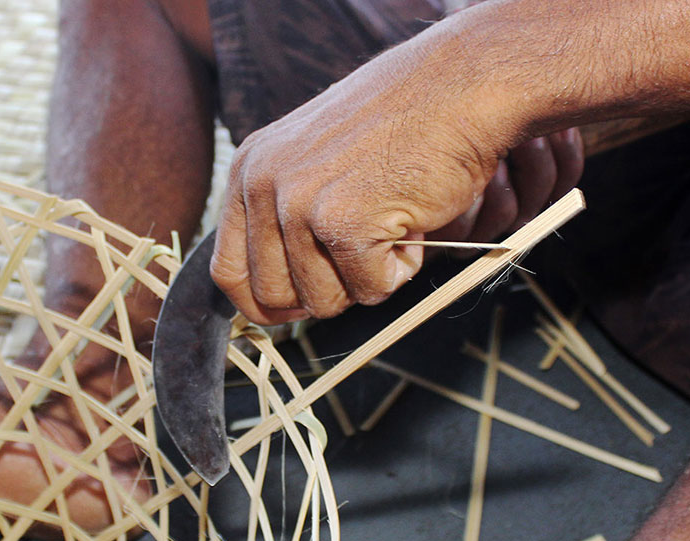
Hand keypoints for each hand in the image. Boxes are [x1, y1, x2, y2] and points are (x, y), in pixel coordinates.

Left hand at [209, 27, 582, 324]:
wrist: (461, 84)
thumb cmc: (403, 123)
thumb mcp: (316, 161)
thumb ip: (284, 215)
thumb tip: (277, 296)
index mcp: (249, 170)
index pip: (227, 272)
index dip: (264, 303)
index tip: (298, 306)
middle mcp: (262, 184)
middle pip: (272, 298)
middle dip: (326, 292)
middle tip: (364, 251)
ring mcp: (298, 204)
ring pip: (323, 302)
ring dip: (368, 277)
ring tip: (391, 221)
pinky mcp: (342, 223)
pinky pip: (369, 290)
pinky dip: (401, 269)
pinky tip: (411, 221)